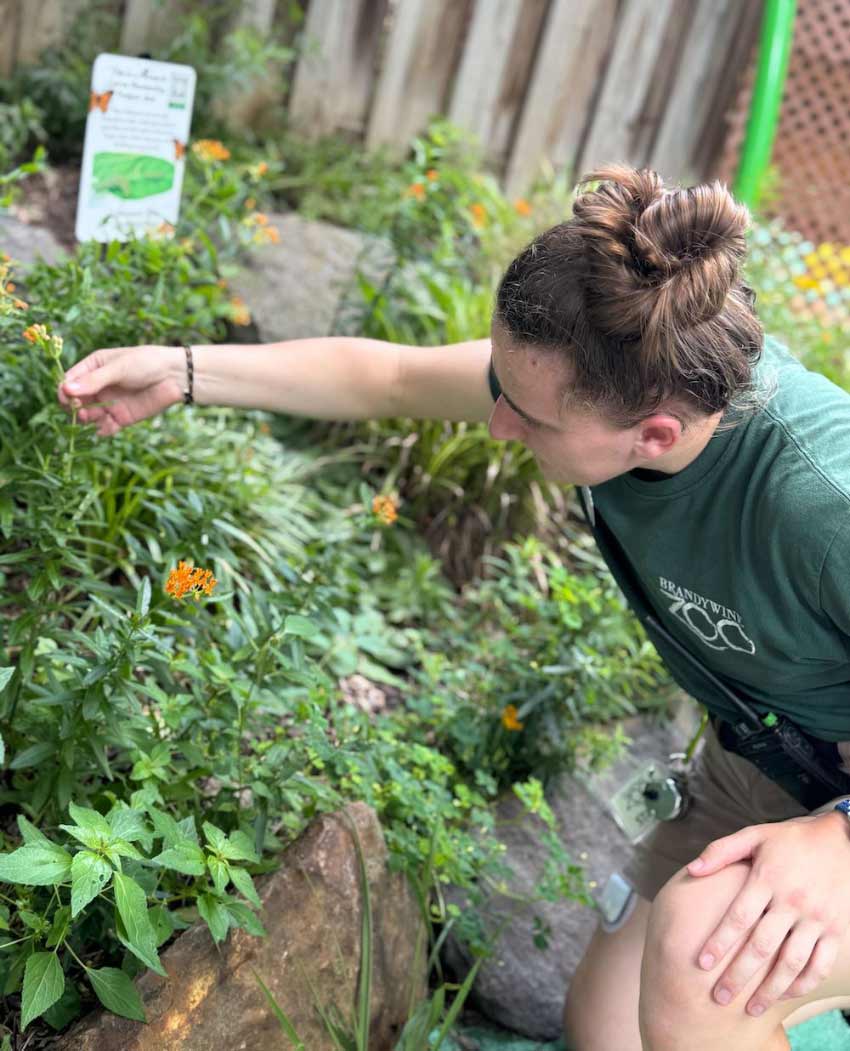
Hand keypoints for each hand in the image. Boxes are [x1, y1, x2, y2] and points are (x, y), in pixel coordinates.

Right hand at [57, 345, 183, 435]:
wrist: (175, 376)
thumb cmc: (146, 362)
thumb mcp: (119, 368)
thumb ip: (94, 380)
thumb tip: (66, 389)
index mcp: (93, 367)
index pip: (70, 381)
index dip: (65, 391)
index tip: (67, 398)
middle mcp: (98, 386)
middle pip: (75, 401)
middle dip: (73, 407)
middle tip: (79, 409)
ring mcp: (109, 403)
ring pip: (88, 416)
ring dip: (85, 420)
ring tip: (90, 417)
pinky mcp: (121, 417)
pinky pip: (105, 428)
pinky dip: (102, 430)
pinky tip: (106, 427)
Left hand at [686, 812, 849, 1015]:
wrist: (841, 840)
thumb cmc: (790, 839)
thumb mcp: (755, 835)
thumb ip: (721, 851)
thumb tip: (691, 870)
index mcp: (768, 877)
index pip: (739, 916)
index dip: (719, 941)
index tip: (701, 962)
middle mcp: (793, 900)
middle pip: (762, 946)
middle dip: (739, 975)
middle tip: (719, 997)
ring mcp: (817, 918)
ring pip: (791, 962)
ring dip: (770, 989)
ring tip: (750, 1008)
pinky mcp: (836, 930)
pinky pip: (820, 964)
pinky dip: (803, 984)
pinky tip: (785, 995)